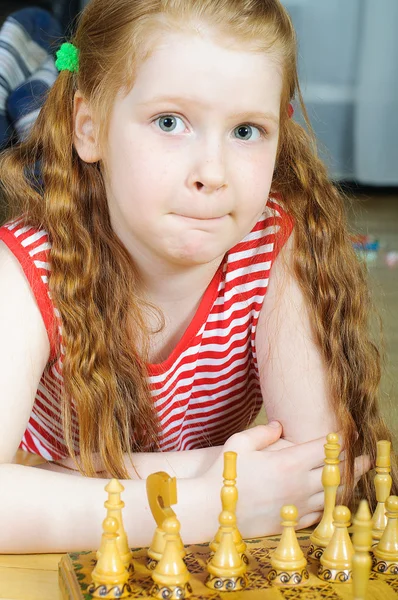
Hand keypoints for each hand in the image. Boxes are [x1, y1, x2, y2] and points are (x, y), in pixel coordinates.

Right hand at [202, 423, 369, 537]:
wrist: (212, 510)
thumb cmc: (224, 474)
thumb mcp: (239, 443)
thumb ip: (263, 432)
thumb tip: (281, 426)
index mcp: (288, 462)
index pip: (324, 449)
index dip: (340, 441)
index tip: (349, 435)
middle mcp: (298, 485)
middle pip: (336, 472)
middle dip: (354, 463)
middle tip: (368, 457)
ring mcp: (296, 506)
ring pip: (332, 495)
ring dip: (346, 484)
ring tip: (356, 478)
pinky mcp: (291, 522)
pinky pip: (319, 513)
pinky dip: (330, 505)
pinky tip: (331, 500)